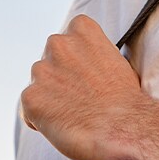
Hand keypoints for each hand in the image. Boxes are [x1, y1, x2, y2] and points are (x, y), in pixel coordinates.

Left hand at [20, 14, 154, 159]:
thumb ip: (94, 57)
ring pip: (39, 85)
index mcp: (82, 30)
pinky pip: (30, 111)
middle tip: (84, 98)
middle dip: (61, 78)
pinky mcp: (31, 99)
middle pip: (50, 60)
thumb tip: (83, 69)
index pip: (70, 37)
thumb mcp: (119, 62)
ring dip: (51, 99)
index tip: (89, 75)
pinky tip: (67, 126)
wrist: (127, 129)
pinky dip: (43, 121)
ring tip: (77, 115)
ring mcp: (41, 71)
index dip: (78, 59)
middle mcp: (57, 44)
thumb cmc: (129, 103)